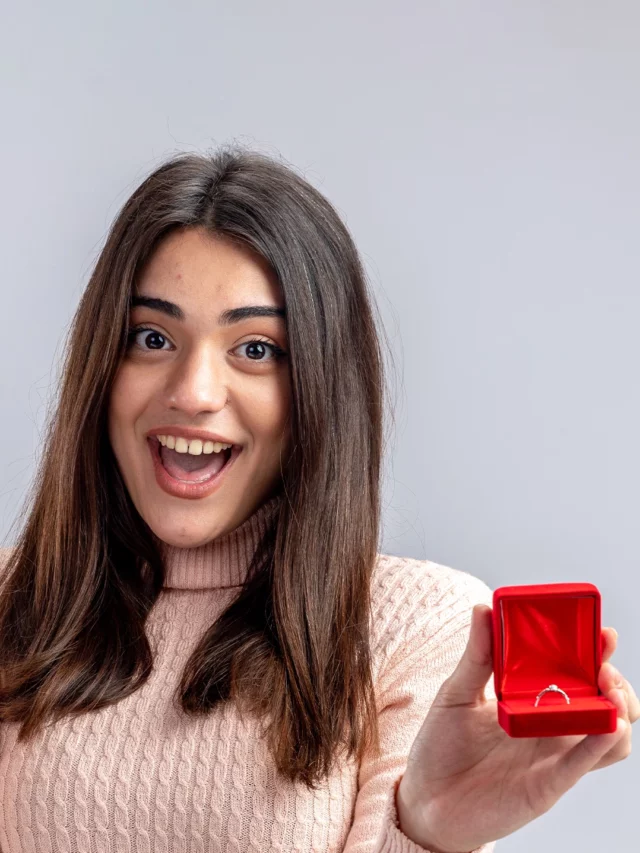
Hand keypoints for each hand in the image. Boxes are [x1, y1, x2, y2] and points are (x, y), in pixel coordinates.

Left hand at [396, 606, 636, 852]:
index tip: (602, 633)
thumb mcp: (456, 693)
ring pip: (611, 735)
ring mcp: (553, 756)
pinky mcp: (548, 785)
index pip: (578, 673)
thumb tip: (483, 609)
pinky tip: (606, 725)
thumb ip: (476, 655)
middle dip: (615, 680)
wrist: (425, 800)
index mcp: (534, 700)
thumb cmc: (442, 746)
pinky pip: (584, 764)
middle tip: (602, 666)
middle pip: (606, 702)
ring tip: (609, 693)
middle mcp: (551, 727)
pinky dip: (602, 742)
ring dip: (619, 710)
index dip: (596, 653)